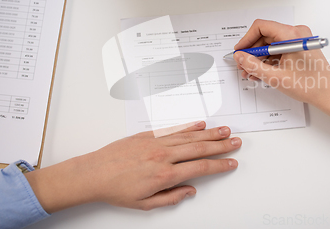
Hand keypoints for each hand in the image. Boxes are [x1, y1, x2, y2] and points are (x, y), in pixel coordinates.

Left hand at [25, 121, 240, 212]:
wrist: (94, 173)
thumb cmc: (116, 190)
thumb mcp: (145, 204)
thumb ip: (171, 197)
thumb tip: (190, 191)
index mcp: (164, 175)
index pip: (200, 168)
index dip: (219, 165)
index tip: (231, 163)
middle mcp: (163, 156)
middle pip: (200, 148)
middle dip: (221, 145)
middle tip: (236, 142)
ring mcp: (156, 142)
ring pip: (189, 136)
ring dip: (210, 133)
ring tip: (225, 131)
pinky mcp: (148, 135)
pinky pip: (173, 129)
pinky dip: (188, 126)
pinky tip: (200, 125)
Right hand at [234, 19, 329, 132]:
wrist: (328, 94)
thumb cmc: (310, 85)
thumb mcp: (275, 77)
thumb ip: (254, 65)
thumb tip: (240, 57)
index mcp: (292, 35)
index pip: (261, 27)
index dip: (247, 39)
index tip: (240, 51)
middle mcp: (297, 33)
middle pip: (265, 35)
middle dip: (252, 51)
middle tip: (243, 64)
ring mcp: (299, 39)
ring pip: (271, 43)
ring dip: (259, 57)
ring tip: (251, 71)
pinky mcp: (300, 47)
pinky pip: (279, 48)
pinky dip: (269, 59)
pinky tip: (261, 71)